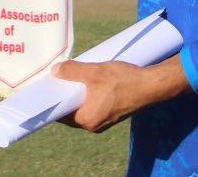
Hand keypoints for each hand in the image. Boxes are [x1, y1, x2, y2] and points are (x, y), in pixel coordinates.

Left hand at [53, 55, 189, 132]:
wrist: (152, 85)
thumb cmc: (123, 80)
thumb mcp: (94, 72)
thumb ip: (73, 71)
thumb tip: (55, 71)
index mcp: (87, 120)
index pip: (61, 113)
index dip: (53, 99)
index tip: (45, 87)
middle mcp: (94, 125)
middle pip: (71, 110)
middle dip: (64, 94)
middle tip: (56, 77)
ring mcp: (104, 120)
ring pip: (82, 107)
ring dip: (76, 93)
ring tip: (70, 75)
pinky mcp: (111, 113)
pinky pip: (92, 105)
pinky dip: (87, 95)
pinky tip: (87, 80)